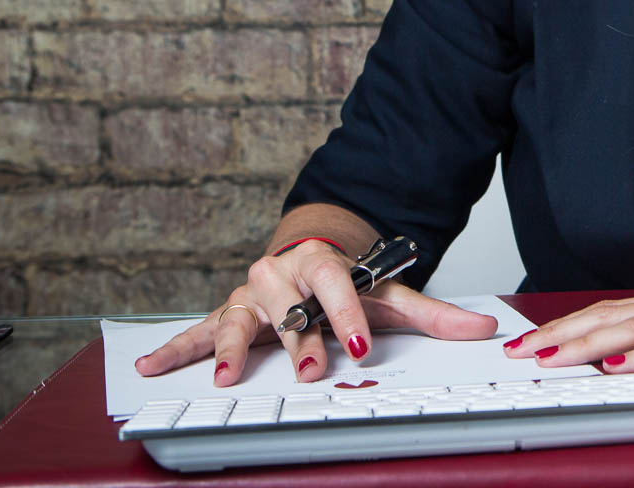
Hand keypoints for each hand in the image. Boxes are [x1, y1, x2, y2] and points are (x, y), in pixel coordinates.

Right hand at [134, 240, 497, 385]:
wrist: (311, 258)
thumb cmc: (350, 283)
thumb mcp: (392, 295)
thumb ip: (436, 315)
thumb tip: (484, 329)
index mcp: (323, 263)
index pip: (337, 287)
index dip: (348, 316)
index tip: (358, 345)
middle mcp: (280, 275)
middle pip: (289, 310)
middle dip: (298, 342)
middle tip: (309, 370)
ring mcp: (249, 295)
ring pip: (238, 321)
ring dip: (230, 349)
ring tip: (224, 374)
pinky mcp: (226, 314)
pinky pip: (196, 332)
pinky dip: (175, 349)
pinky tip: (149, 366)